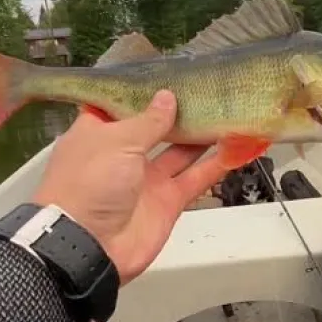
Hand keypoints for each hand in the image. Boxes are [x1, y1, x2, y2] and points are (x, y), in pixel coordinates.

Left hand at [33, 91, 227, 283]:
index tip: (166, 74)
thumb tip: (167, 98)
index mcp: (98, 134)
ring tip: (226, 112)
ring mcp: (145, 180)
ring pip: (180, 152)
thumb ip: (148, 120)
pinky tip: (235, 148)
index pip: (121, 106)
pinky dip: (215, 166)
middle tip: (205, 90)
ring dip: (201, 135)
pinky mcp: (166, 202)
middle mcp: (121, 155)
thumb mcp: (117, 141)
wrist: (88, 246)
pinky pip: (195, 179)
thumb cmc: (87, 186)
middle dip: (177, 112)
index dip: (142, 92)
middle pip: (155, 128)